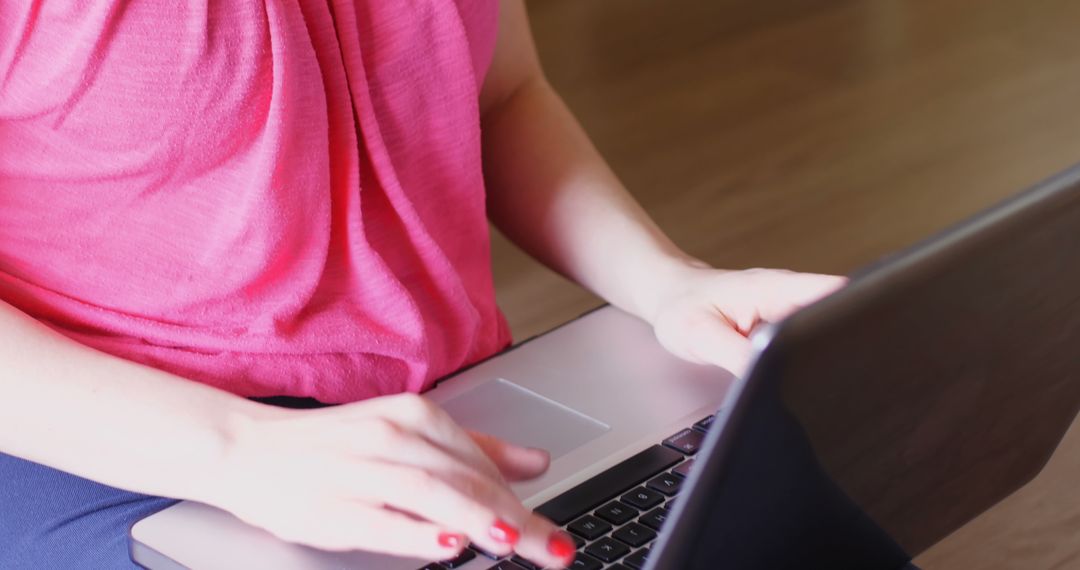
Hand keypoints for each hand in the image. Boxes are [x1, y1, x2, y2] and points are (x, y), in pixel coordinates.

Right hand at [213, 393, 576, 566]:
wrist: (249, 449)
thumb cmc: (333, 446)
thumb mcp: (406, 435)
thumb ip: (474, 450)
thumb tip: (536, 462)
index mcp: (412, 415)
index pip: (479, 460)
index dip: (521, 500)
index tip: (553, 534)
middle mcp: (389, 436)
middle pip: (463, 478)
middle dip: (514, 517)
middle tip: (551, 549)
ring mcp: (359, 471)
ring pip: (429, 493)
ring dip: (475, 518)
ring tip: (512, 542)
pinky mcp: (331, 507)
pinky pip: (380, 520)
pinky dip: (415, 532)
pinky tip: (445, 543)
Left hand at [650, 265, 845, 375]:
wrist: (670, 298)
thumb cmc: (682, 308)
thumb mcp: (702, 336)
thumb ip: (738, 356)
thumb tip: (771, 381)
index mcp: (777, 289)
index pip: (837, 293)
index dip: (860, 315)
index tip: (871, 340)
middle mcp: (791, 295)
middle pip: (842, 314)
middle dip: (853, 342)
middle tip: (849, 377)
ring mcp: (791, 309)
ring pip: (828, 331)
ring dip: (833, 352)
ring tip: (828, 381)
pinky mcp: (786, 325)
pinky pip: (810, 339)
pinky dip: (812, 358)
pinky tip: (807, 378)